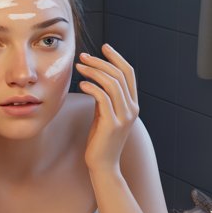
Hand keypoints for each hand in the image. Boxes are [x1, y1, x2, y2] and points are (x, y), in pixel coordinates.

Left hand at [76, 44, 138, 173]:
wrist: (103, 165)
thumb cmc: (100, 140)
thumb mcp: (104, 115)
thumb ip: (105, 98)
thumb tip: (96, 80)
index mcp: (132, 104)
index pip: (128, 73)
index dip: (117, 58)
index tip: (103, 47)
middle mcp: (132, 109)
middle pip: (119, 75)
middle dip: (100, 62)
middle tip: (83, 56)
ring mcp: (124, 117)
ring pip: (112, 84)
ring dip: (94, 72)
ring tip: (79, 66)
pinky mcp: (113, 124)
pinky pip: (103, 98)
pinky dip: (92, 87)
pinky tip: (81, 84)